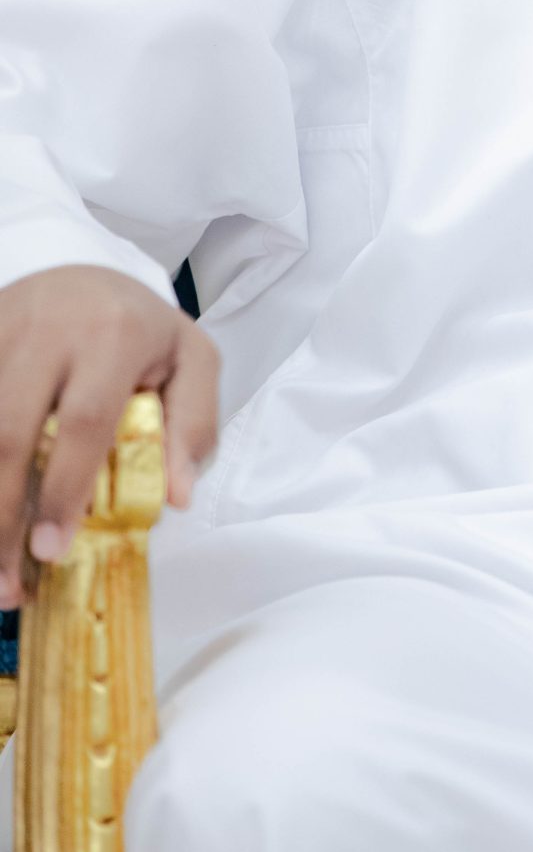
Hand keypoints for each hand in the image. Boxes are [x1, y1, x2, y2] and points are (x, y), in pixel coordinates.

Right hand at [0, 265, 218, 606]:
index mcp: (114, 336)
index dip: (66, 490)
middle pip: (10, 433)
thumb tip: (178, 496)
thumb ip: (194, 423)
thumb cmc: (141, 327)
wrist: (82, 269)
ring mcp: (2, 333)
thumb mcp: (190, 360)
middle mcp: (50, 331)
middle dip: (3, 514)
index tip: (52, 550)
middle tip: (7, 582)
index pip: (85, 422)